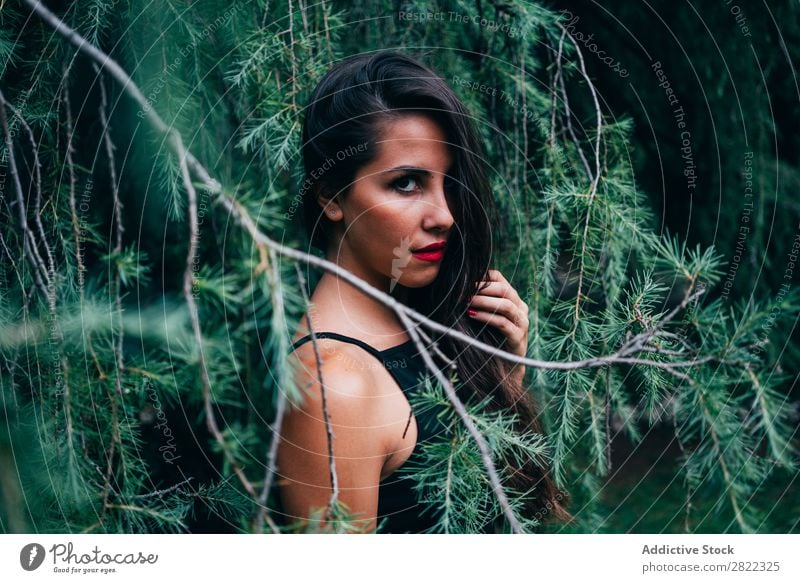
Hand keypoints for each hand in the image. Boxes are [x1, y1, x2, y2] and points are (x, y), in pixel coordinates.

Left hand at [466, 269, 528, 384]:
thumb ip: (477, 302)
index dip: (482, 277)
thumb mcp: (483, 317)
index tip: (464, 281)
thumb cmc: (489, 339)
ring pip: (505, 305)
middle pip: (503, 289)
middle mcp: (521, 309)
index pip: (499, 279)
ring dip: (483, 301)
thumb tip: (454, 288)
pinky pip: (503, 323)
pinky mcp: (518, 338)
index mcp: (513, 300)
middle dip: (481, 288)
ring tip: (466, 301)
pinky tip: (472, 315)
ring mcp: (522, 323)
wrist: (504, 368)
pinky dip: (486, 317)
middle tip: (462, 290)